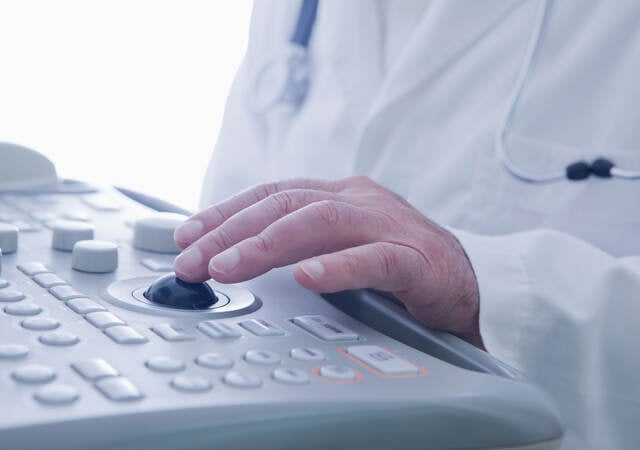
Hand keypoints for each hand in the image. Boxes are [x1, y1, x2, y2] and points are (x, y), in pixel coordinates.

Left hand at [173, 176, 482, 346]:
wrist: (467, 284)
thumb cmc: (396, 265)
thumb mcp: (336, 246)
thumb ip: (296, 246)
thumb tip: (233, 259)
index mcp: (337, 195)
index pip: (271, 194)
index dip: (224, 212)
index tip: (185, 236)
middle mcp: (358, 200)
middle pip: (284, 204)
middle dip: (231, 232)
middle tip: (192, 262)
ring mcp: (387, 224)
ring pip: (320, 223)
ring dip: (268, 245)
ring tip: (230, 269)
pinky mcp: (416, 258)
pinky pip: (373, 259)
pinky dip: (338, 268)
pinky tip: (308, 279)